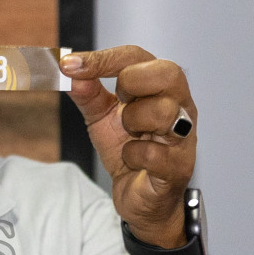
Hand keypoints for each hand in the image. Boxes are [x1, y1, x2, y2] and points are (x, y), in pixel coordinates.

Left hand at [61, 46, 196, 246]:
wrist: (138, 198)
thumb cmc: (128, 150)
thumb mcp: (100, 117)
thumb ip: (86, 93)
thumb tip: (69, 71)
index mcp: (161, 86)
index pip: (137, 56)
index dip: (103, 58)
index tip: (69, 65)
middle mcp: (180, 105)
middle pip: (168, 73)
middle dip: (131, 84)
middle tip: (117, 101)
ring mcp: (184, 135)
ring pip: (163, 111)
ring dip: (133, 121)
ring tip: (129, 134)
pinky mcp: (180, 166)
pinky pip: (153, 152)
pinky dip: (134, 155)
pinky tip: (132, 159)